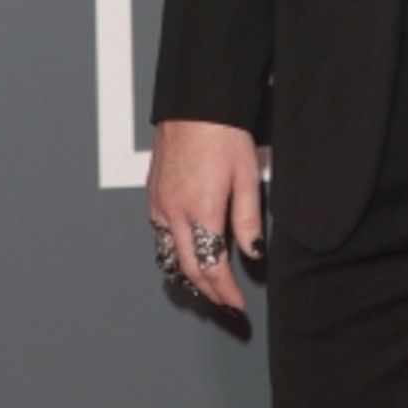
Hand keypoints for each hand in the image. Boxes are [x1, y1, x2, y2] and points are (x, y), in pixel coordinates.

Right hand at [146, 120, 264, 312]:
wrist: (196, 103)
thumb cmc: (223, 133)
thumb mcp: (248, 176)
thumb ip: (249, 219)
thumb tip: (254, 253)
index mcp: (200, 211)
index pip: (211, 267)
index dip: (225, 292)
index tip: (237, 304)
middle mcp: (174, 213)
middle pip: (188, 268)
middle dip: (208, 291)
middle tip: (225, 303)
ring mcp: (159, 204)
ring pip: (168, 255)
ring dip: (188, 275)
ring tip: (209, 285)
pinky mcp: (153, 194)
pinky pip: (160, 235)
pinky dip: (174, 252)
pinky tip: (187, 251)